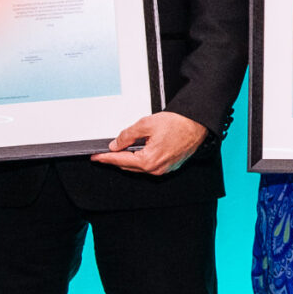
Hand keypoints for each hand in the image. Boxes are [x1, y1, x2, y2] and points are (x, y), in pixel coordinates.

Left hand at [93, 110, 207, 173]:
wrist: (197, 125)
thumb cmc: (177, 124)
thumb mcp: (146, 124)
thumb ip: (127, 135)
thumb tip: (116, 144)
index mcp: (148, 160)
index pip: (120, 160)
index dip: (105, 158)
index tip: (95, 157)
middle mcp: (155, 169)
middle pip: (128, 166)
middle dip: (115, 159)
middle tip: (104, 153)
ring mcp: (163, 170)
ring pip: (138, 167)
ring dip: (128, 159)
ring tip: (120, 150)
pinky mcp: (168, 167)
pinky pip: (149, 166)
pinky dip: (140, 160)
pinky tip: (137, 151)